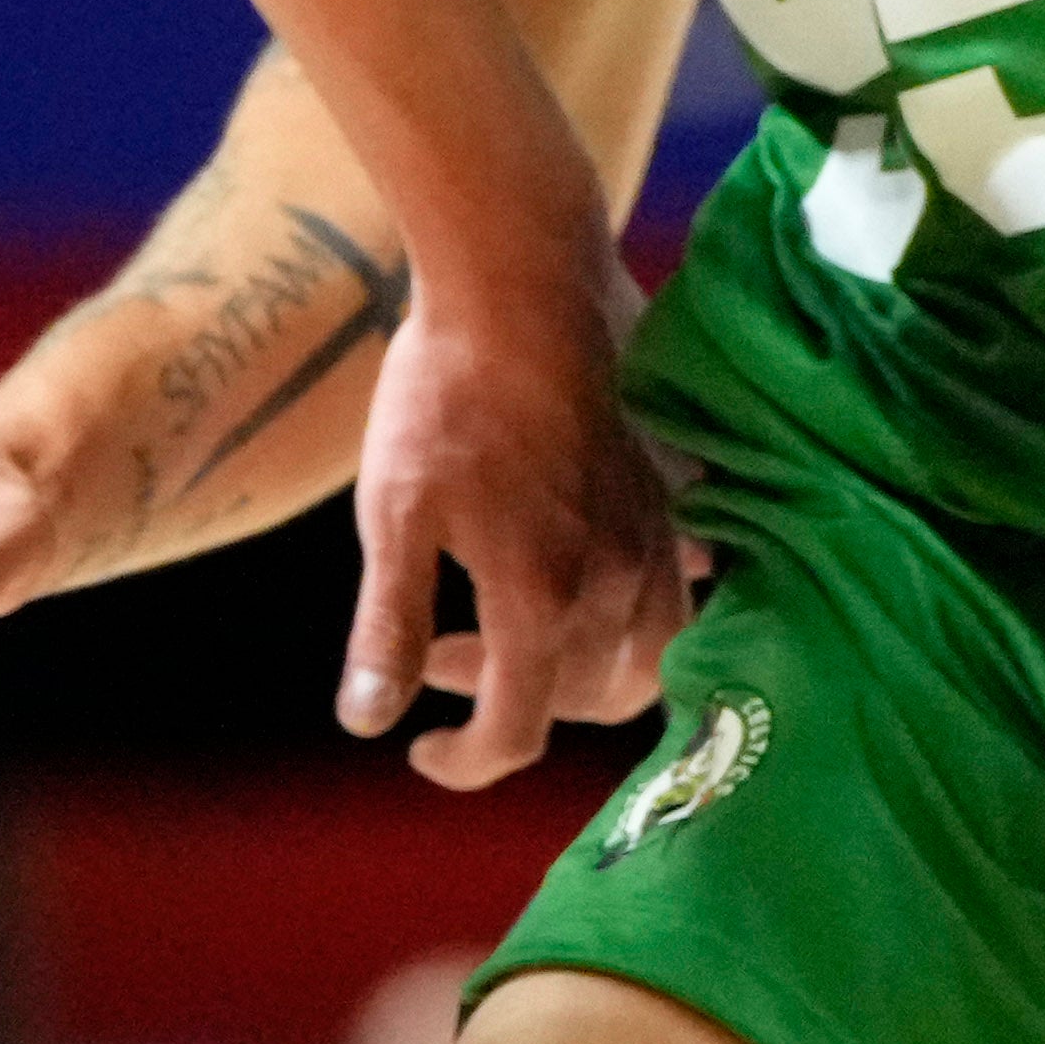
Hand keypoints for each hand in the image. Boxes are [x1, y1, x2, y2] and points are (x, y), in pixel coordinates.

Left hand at [336, 249, 691, 789]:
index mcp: (539, 600)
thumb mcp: (392, 512)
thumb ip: (387, 626)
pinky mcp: (674, 496)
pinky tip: (582, 585)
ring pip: (644, 659)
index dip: (466, 763)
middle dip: (505, 701)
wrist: (521, 280)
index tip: (422, 753)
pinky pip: (676, 593)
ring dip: (576, 672)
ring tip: (504, 633)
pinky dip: (634, 621)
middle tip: (434, 654)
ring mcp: (656, 540)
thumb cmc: (442, 391)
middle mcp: (616, 584)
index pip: (516, 733)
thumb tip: (368, 723)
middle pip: (581, 703)